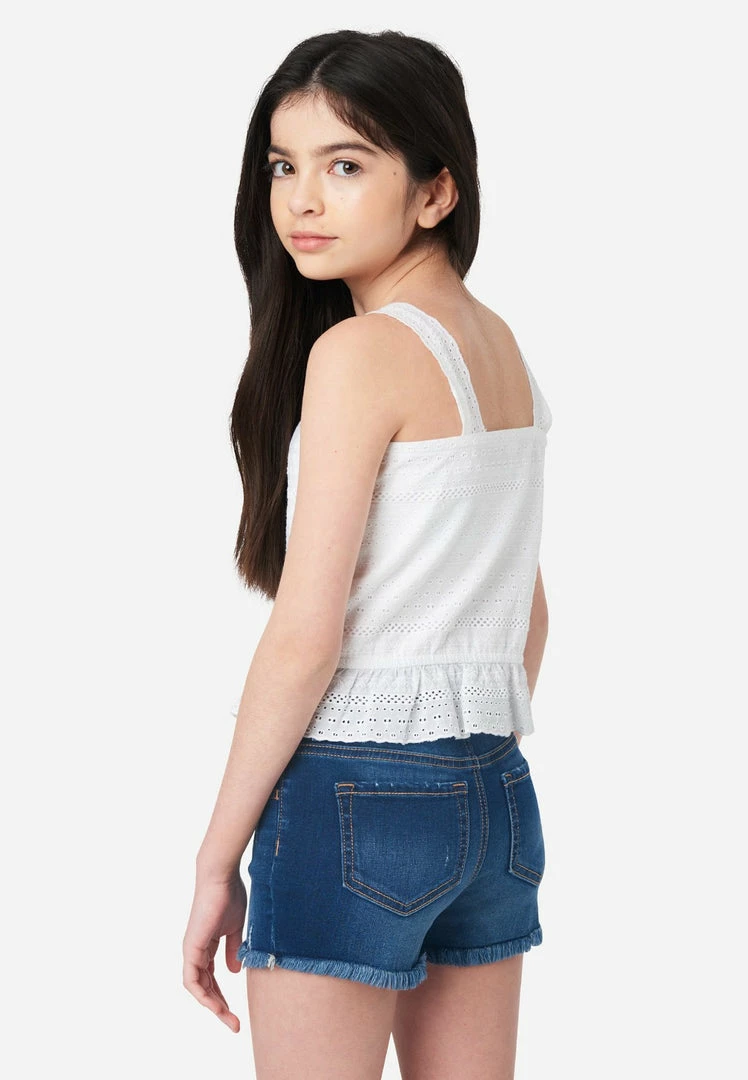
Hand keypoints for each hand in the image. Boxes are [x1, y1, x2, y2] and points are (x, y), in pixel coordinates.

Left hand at [182, 871, 246, 1032]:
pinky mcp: (191, 948)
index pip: (212, 978)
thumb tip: (233, 971)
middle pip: (205, 987)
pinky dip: (202, 994)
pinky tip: (215, 1005)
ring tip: (228, 1019)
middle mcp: (196, 951)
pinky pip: (192, 980)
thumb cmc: (230, 896)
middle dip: (219, 1007)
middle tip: (234, 1025)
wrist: (221, 878)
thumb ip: (233, 950)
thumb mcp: (235, 928)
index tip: (237, 1011)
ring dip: (213, 1006)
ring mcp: (192, 950)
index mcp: (207, 946)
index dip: (223, 996)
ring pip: (198, 988)